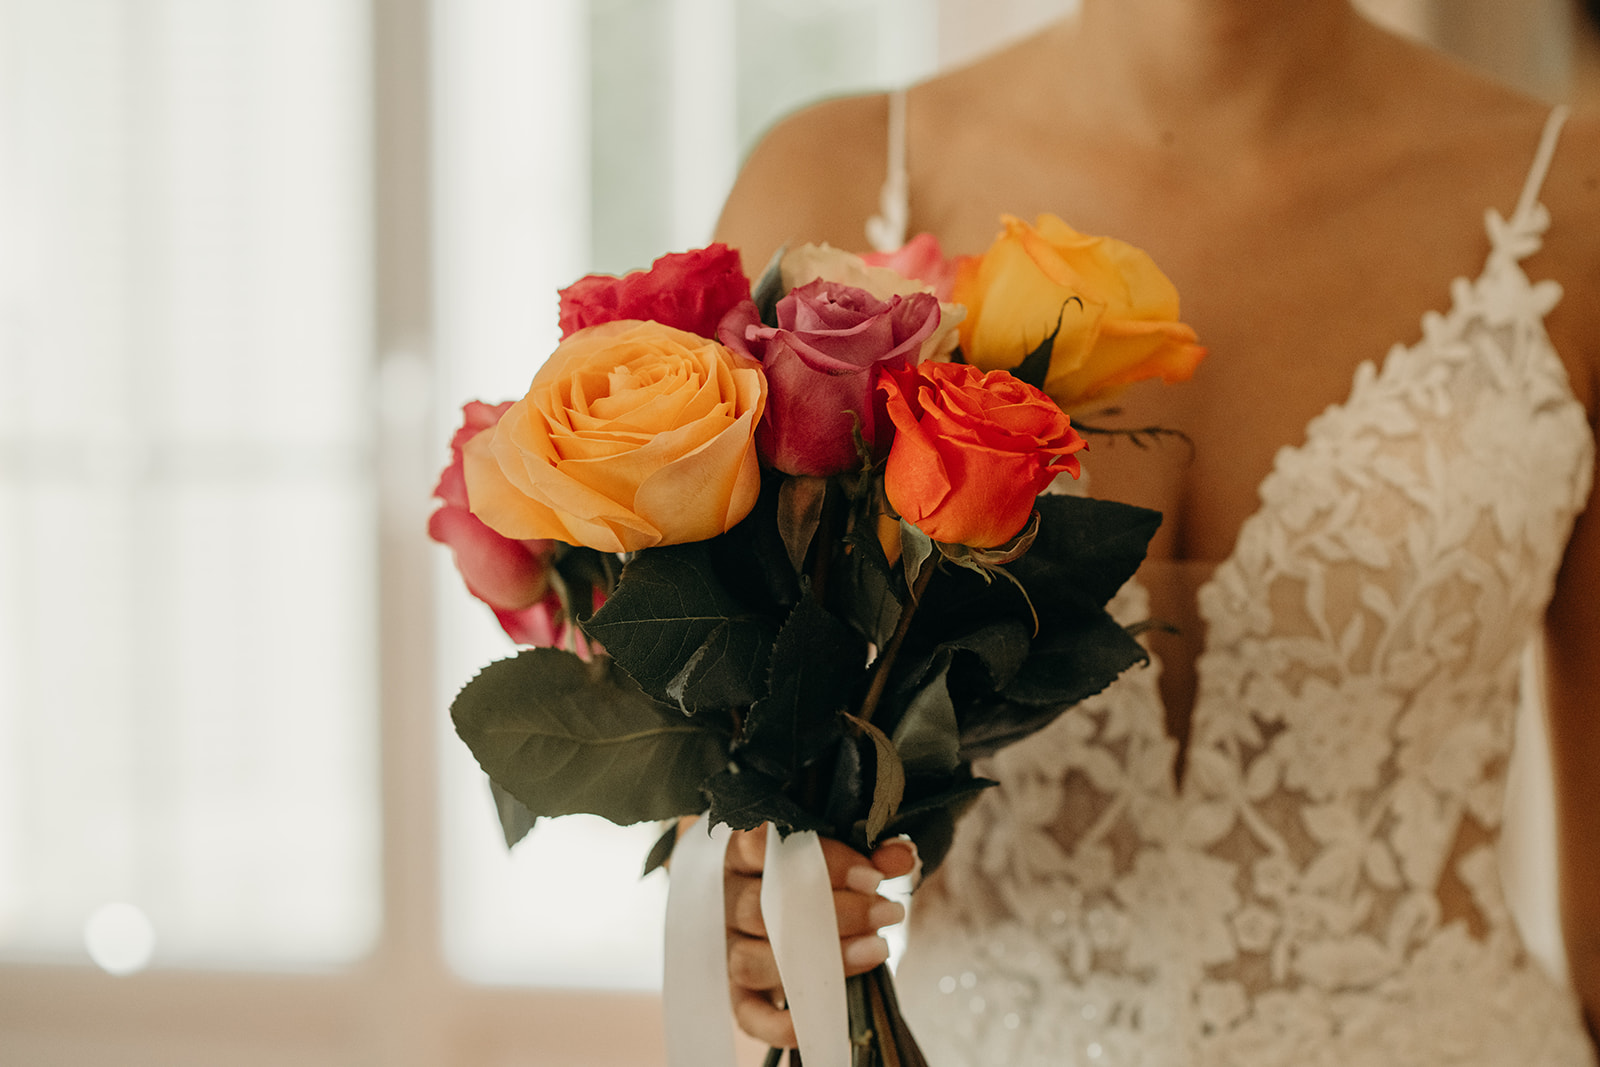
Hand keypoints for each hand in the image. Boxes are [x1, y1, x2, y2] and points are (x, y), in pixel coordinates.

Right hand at [724, 825, 917, 1046]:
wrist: (769, 901)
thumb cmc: (803, 873)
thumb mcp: (832, 855)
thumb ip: (865, 856)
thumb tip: (901, 857)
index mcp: (740, 854)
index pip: (764, 847)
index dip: (821, 862)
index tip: (872, 877)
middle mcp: (726, 900)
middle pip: (764, 908)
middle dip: (836, 912)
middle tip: (887, 912)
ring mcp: (727, 948)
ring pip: (752, 960)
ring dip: (820, 959)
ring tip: (876, 949)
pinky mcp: (735, 993)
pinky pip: (747, 1014)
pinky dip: (781, 1023)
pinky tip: (826, 1010)